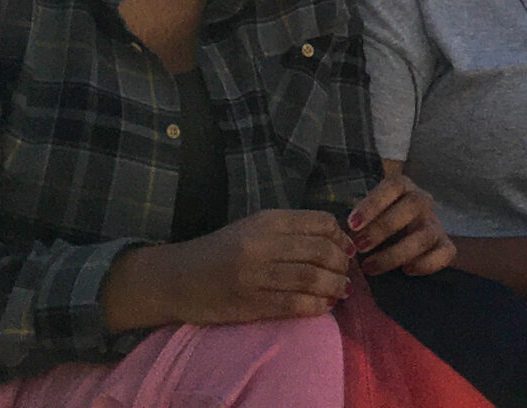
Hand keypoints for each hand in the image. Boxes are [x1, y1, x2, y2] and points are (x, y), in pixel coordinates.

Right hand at [104, 209, 351, 329]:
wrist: (179, 278)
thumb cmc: (222, 251)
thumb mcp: (254, 227)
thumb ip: (291, 230)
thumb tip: (336, 241)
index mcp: (267, 221)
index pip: (320, 222)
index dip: (341, 237)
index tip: (347, 249)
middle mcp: (263, 245)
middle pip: (320, 251)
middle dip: (342, 265)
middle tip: (347, 273)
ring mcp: (256, 276)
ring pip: (311, 279)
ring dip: (335, 286)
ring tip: (341, 290)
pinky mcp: (250, 304)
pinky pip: (294, 305)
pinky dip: (317, 306)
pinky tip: (324, 306)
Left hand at [347, 173, 455, 276]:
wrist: (406, 232)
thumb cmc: (378, 221)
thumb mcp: (369, 212)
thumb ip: (359, 220)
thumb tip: (339, 237)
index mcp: (403, 187)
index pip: (393, 185)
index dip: (373, 203)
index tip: (351, 224)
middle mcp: (423, 201)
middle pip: (412, 206)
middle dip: (383, 228)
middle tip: (359, 247)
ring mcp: (436, 223)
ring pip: (425, 234)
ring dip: (396, 253)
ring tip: (370, 267)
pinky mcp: (445, 244)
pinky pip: (446, 253)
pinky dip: (426, 264)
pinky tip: (406, 271)